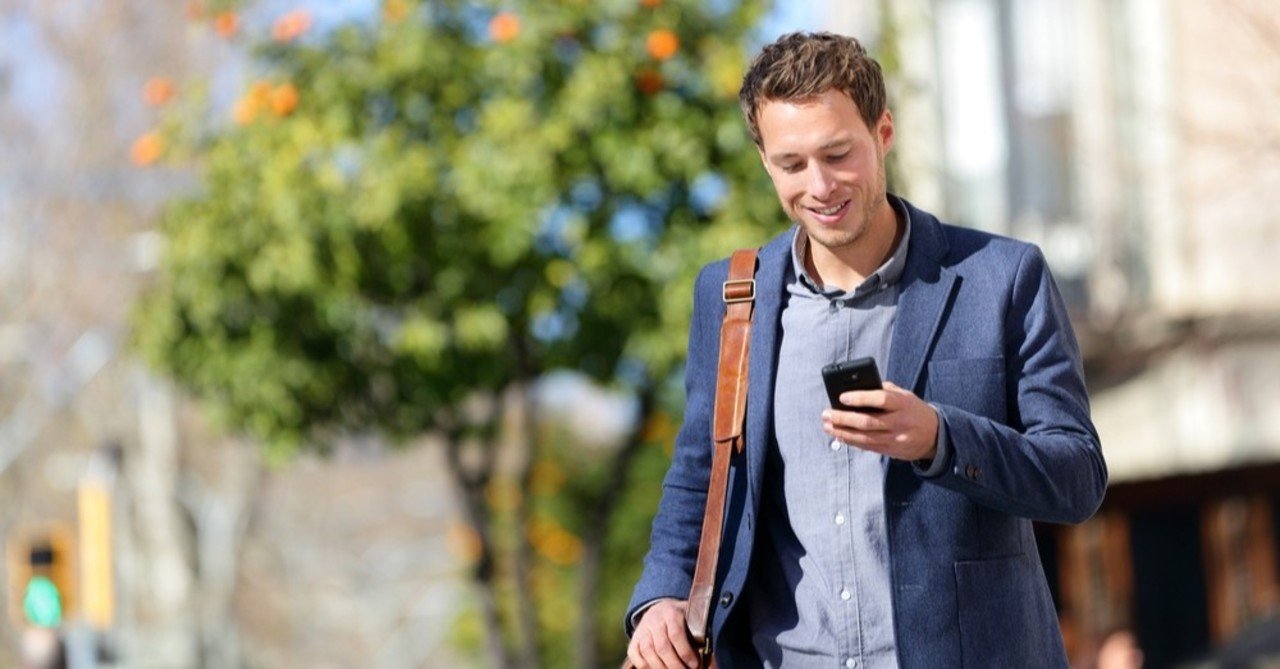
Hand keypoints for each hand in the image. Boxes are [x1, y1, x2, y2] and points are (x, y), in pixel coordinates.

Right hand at [627, 599, 699, 668]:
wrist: (659, 609)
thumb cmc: (681, 619)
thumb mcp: (691, 618)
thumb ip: (698, 632)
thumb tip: (707, 653)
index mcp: (671, 612)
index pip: (676, 634)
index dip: (685, 652)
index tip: (695, 665)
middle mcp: (654, 620)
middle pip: (662, 646)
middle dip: (675, 665)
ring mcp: (642, 630)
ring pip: (648, 652)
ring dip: (661, 668)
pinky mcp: (634, 640)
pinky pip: (636, 656)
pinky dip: (646, 666)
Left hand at [822, 381, 938, 460]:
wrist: (934, 435)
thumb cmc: (913, 409)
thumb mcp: (905, 395)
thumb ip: (884, 390)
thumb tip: (856, 387)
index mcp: (903, 404)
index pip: (880, 399)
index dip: (860, 398)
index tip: (841, 397)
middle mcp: (899, 422)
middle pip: (867, 422)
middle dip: (843, 418)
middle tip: (826, 414)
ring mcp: (895, 439)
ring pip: (864, 437)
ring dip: (842, 432)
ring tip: (827, 426)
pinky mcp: (890, 450)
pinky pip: (867, 447)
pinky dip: (851, 442)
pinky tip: (839, 436)